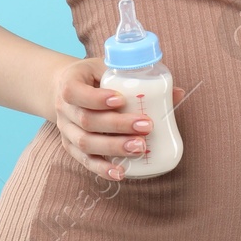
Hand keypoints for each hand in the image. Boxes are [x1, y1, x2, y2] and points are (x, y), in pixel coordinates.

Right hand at [48, 56, 184, 180]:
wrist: (62, 89)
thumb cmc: (92, 77)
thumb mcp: (107, 68)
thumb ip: (135, 76)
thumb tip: (178, 93)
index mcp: (68, 85)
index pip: (77, 93)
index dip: (97, 99)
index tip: (121, 99)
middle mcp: (63, 110)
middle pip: (87, 121)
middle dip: (117, 125)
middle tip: (146, 126)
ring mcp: (66, 131)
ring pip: (86, 144)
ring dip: (114, 148)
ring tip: (140, 148)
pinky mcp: (71, 147)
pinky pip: (85, 161)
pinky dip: (103, 169)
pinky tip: (122, 172)